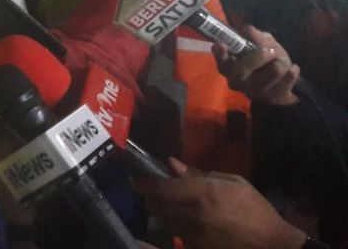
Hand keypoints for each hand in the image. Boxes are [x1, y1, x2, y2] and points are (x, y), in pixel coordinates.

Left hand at [131, 158, 306, 248]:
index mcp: (202, 194)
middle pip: (156, 206)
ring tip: (175, 206)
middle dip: (151, 198)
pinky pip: (177, 234)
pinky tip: (186, 222)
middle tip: (155, 192)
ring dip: (164, 212)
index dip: (142, 183)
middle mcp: (193, 214)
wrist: (272, 244)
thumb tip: (172, 165)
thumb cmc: (254, 208)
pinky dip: (176, 226)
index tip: (134, 179)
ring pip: (165, 220)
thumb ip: (199, 174)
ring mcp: (193, 235)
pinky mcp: (196, 248)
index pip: (161, 188)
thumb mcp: (232, 182)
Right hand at [212, 25, 300, 105]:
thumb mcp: (262, 42)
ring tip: (282, 61)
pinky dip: (292, 71)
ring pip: (269, 73)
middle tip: (269, 50)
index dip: (219, 54)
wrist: (285, 81)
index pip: (220, 62)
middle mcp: (237, 81)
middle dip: (256, 57)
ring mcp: (254, 92)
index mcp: (229, 66)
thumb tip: (248, 31)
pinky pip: (286, 80)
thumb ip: (255, 36)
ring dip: (279, 62)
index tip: (221, 45)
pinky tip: (291, 70)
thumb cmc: (266, 59)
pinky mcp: (273, 98)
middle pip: (241, 71)